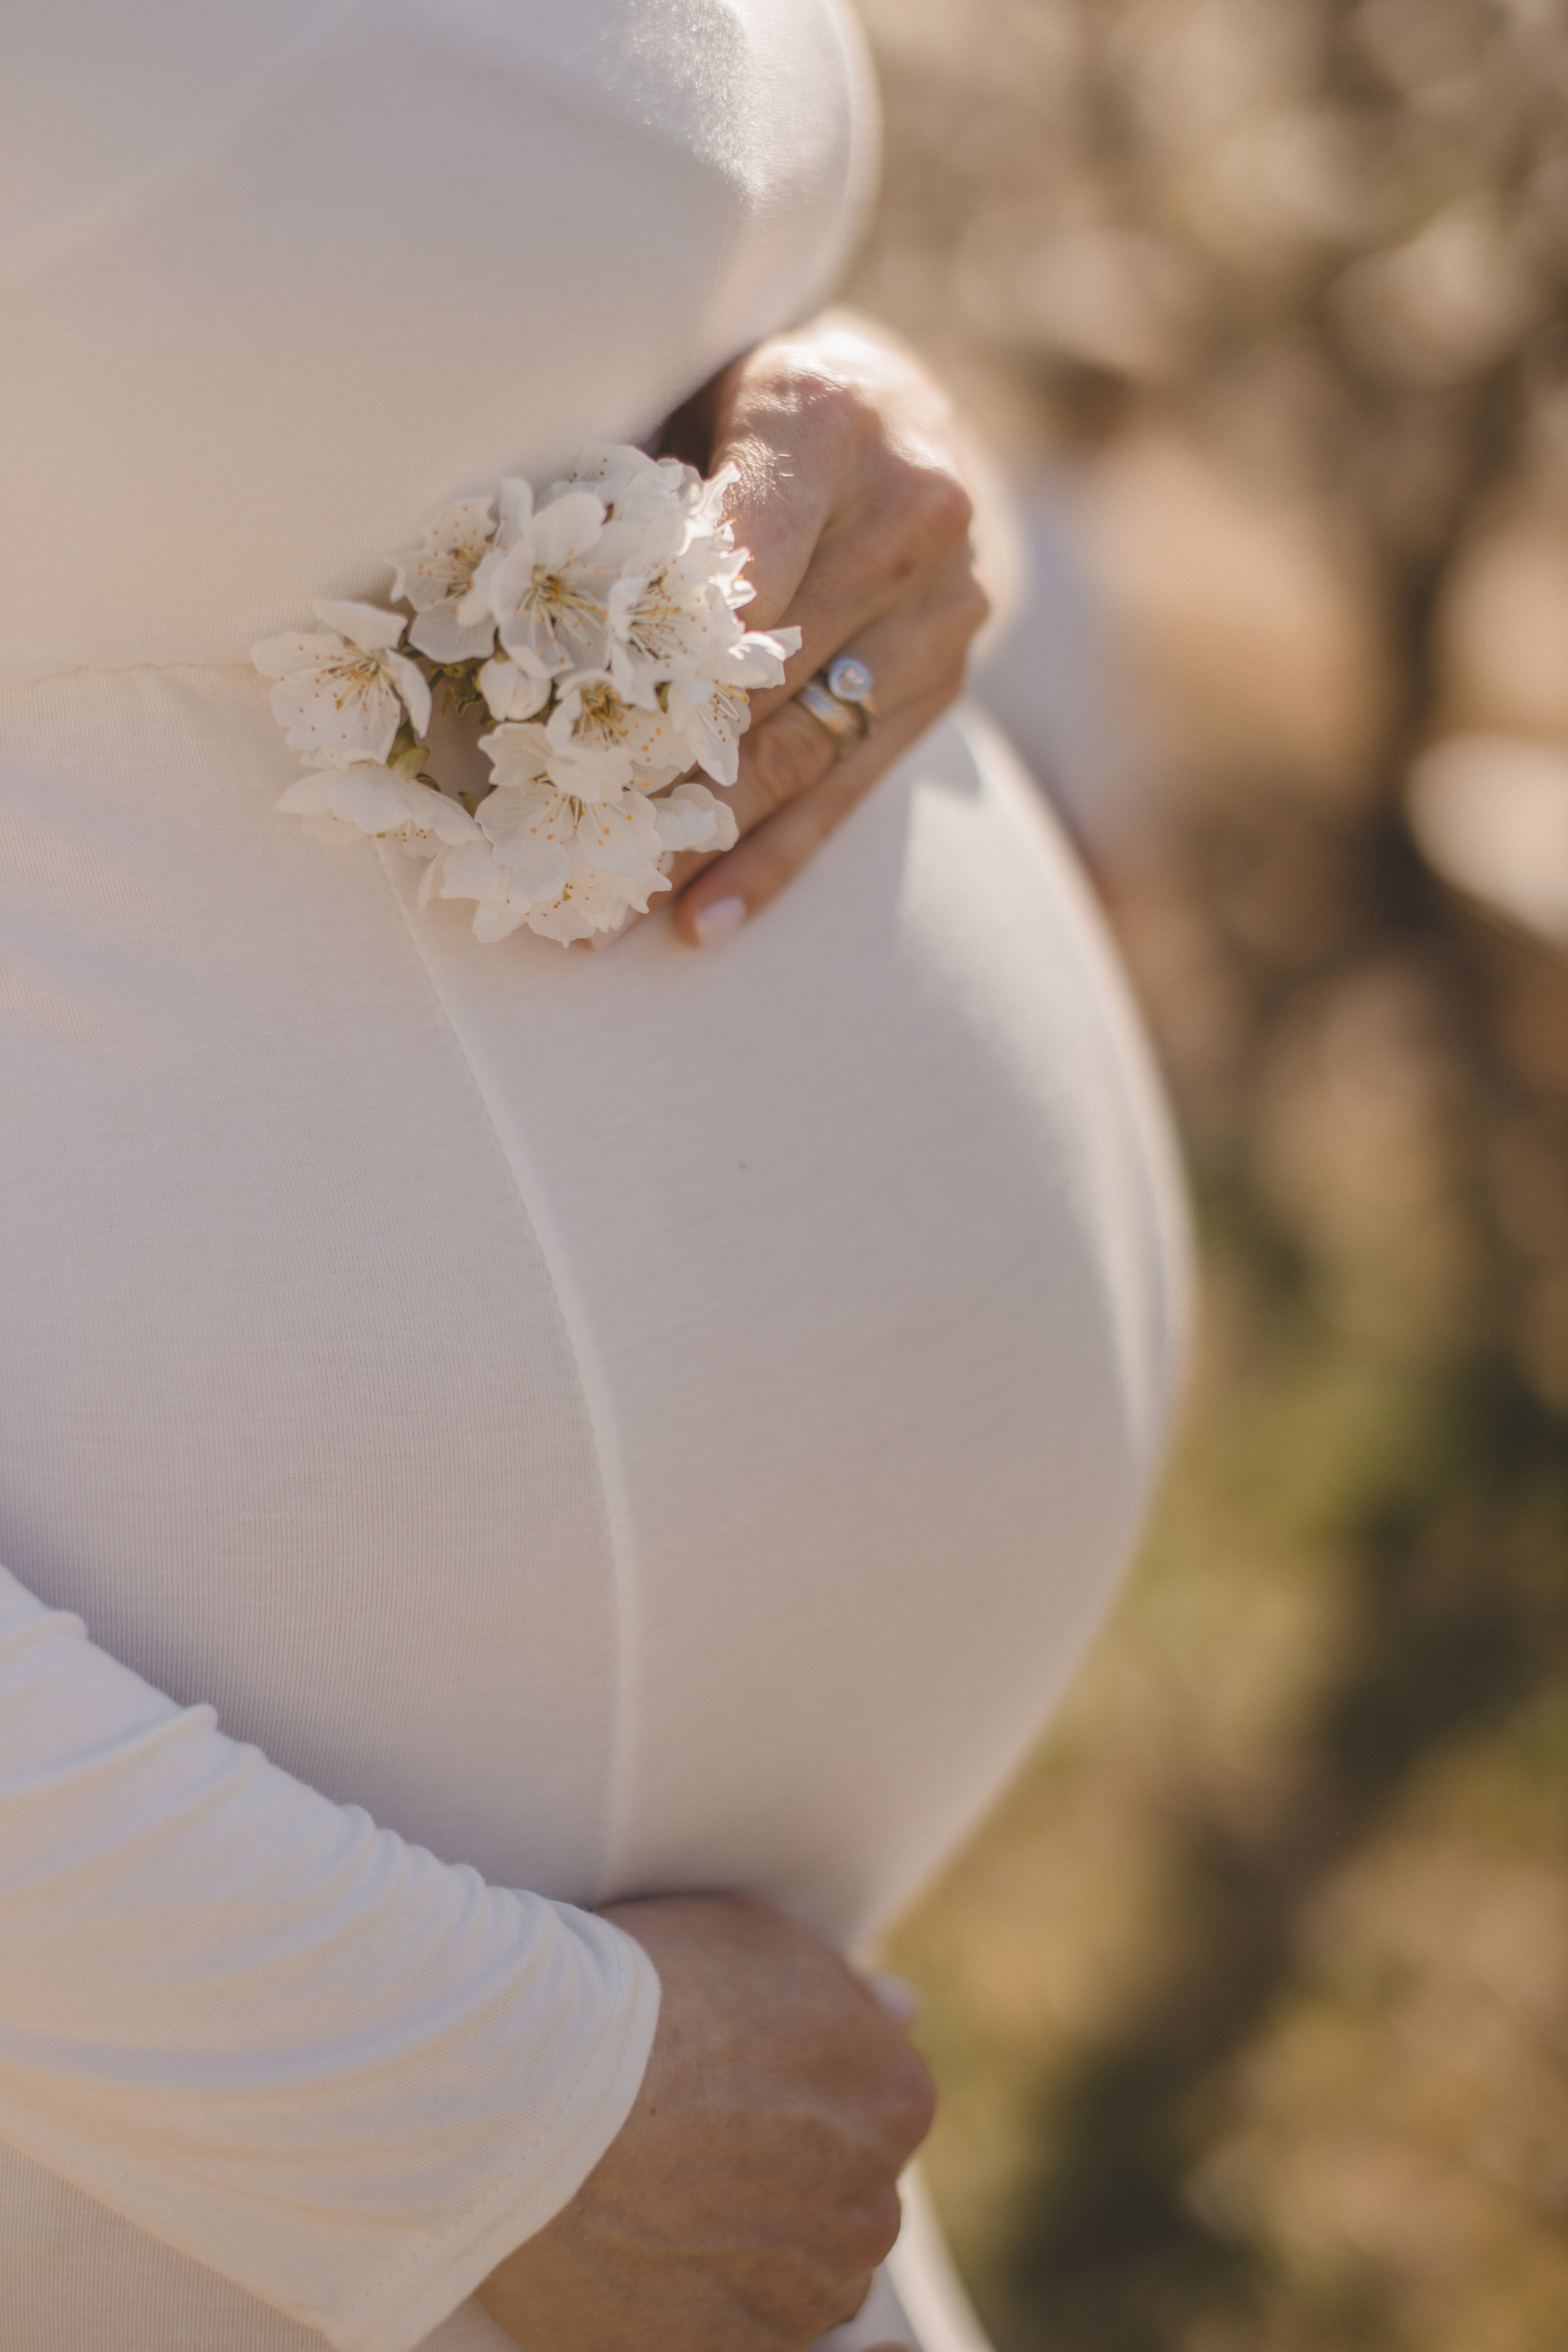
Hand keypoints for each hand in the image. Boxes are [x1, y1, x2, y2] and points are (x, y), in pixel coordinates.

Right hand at [476, 1893, 935, 2351]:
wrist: (527, 2091)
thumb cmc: (642, 1995)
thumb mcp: (760, 1943)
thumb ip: (846, 1993)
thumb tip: (904, 2014)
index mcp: (894, 2102)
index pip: (874, 2105)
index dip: (801, 2088)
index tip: (734, 2079)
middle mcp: (871, 2211)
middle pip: (844, 2194)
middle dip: (787, 2171)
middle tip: (692, 2135)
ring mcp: (803, 2298)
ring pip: (798, 2272)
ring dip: (751, 2242)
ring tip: (661, 2194)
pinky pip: (738, 2332)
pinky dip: (702, 2299)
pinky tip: (646, 2248)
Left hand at [606, 314, 989, 947]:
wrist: (892, 400)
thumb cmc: (738, 397)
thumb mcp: (679, 389)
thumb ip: (621, 477)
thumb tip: (505, 588)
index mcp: (826, 420)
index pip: (731, 568)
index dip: (651, 666)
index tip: (567, 745)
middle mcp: (911, 513)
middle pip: (765, 676)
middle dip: (655, 775)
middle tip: (557, 851)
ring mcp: (946, 608)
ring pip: (805, 748)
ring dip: (703, 841)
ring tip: (610, 909)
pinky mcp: (946, 683)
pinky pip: (850, 788)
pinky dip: (773, 859)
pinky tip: (704, 919)